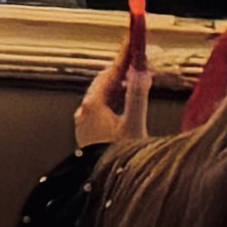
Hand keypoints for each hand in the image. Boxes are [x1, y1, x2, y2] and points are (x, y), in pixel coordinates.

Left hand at [75, 23, 149, 149]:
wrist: (100, 188)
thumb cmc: (118, 159)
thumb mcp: (134, 127)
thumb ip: (138, 97)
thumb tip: (141, 70)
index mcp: (93, 105)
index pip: (112, 71)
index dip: (125, 54)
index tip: (135, 38)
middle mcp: (84, 111)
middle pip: (106, 80)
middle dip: (123, 67)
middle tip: (140, 53)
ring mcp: (85, 122)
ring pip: (104, 93)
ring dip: (121, 83)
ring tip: (138, 73)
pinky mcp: (89, 132)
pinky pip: (103, 106)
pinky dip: (116, 97)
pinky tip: (128, 99)